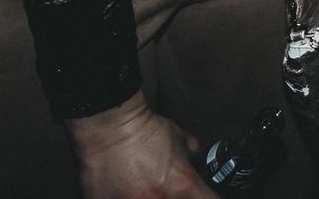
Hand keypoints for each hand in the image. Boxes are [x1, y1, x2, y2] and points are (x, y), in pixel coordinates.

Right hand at [67, 96, 212, 198]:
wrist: (111, 126)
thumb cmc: (144, 130)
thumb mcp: (179, 137)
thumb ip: (192, 153)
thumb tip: (197, 158)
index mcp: (183, 185)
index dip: (207, 196)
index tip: (202, 194)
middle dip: (175, 195)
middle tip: (165, 185)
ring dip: (149, 196)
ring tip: (141, 184)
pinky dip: (125, 196)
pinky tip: (123, 188)